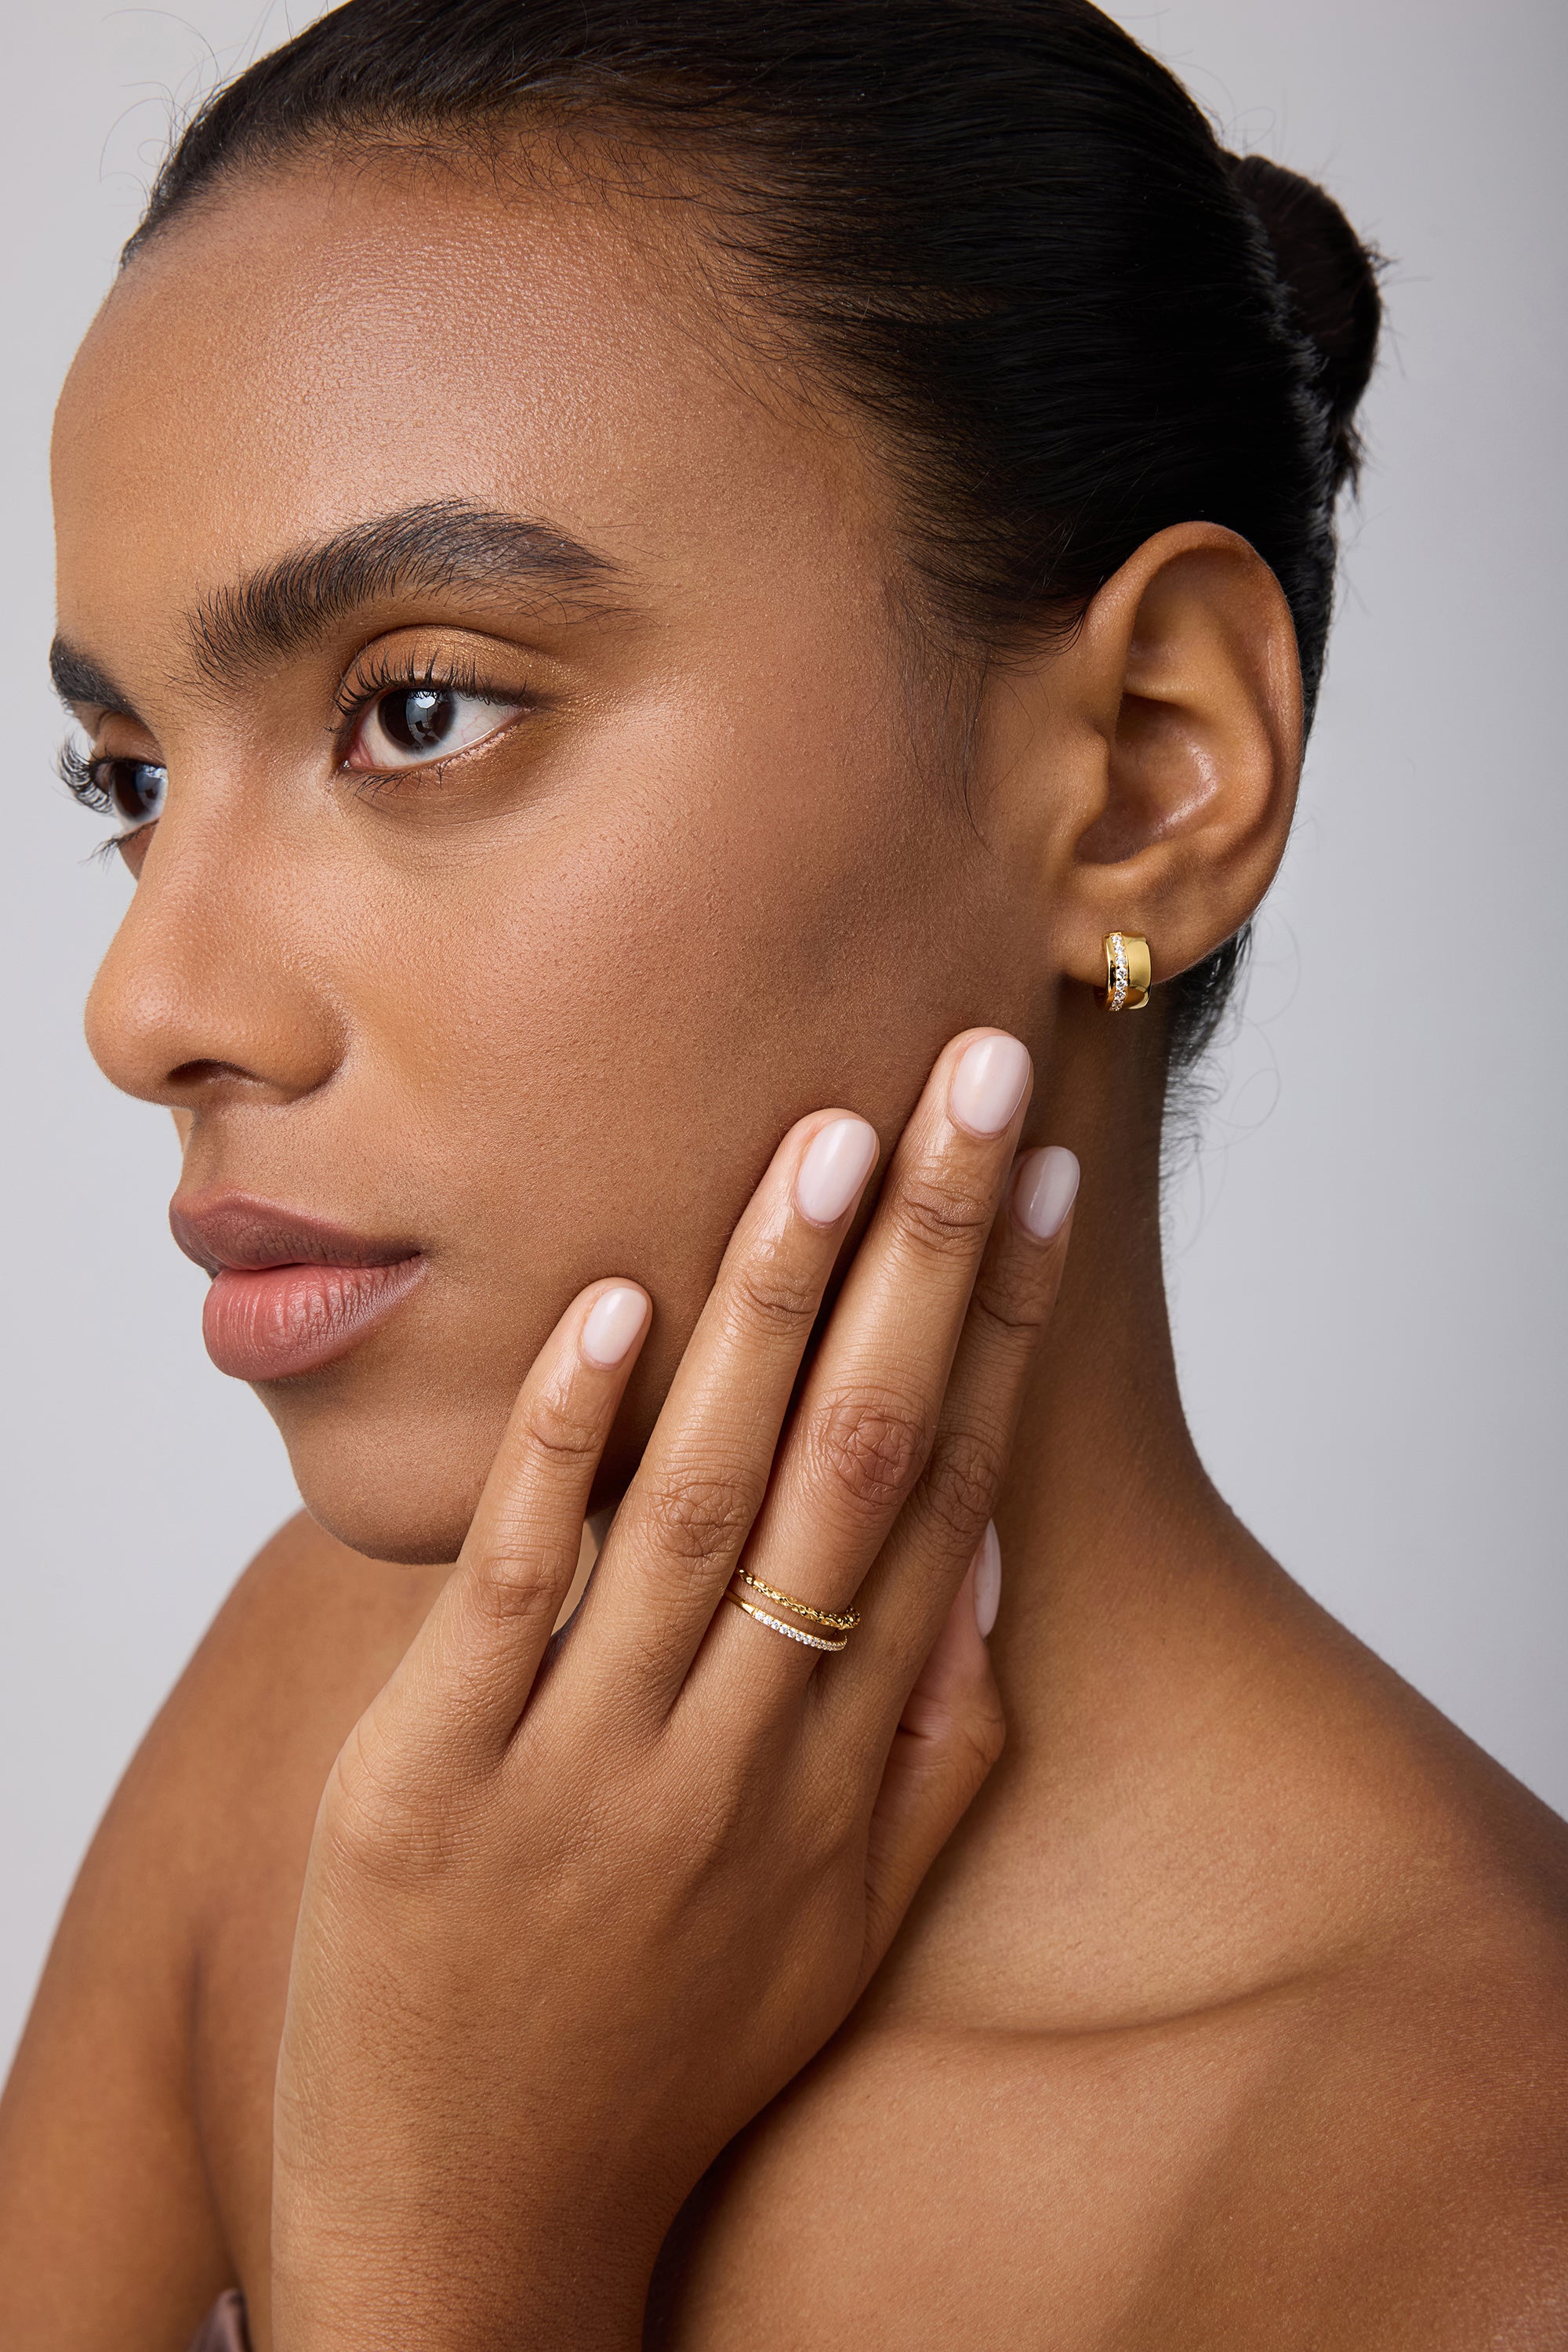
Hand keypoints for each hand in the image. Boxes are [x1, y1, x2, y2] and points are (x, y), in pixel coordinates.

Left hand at [269, 1031, 1076, 2349]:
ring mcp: (588, 1765)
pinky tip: (611, 1308)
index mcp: (848, 1775)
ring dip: (767, 1308)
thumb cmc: (674, 2056)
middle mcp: (744, 1753)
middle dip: (925, 1259)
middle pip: (855, 1462)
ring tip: (825, 1140)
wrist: (483, 2234)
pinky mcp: (432, 1783)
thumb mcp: (843, 1931)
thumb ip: (937, 1751)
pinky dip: (565, 1441)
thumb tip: (993, 1556)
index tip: (1042, 1182)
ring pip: (698, 1495)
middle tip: (971, 1083)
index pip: (948, 1499)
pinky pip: (515, 1587)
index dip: (1003, 1331)